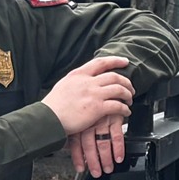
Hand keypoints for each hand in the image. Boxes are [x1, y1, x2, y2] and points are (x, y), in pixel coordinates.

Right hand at [44, 56, 136, 176]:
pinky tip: (126, 112)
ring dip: (128, 94)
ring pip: (119, 89)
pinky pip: (118, 106)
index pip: (100, 62)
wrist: (48, 118)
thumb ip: (76, 82)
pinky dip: (125, 109)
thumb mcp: (63, 85)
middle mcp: (87, 82)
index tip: (124, 61)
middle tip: (130, 88)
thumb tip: (83, 82)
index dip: (115, 60)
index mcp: (78, 75)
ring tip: (129, 100)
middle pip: (114, 76)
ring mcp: (93, 94)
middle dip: (126, 82)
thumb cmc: (53, 106)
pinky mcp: (97, 108)